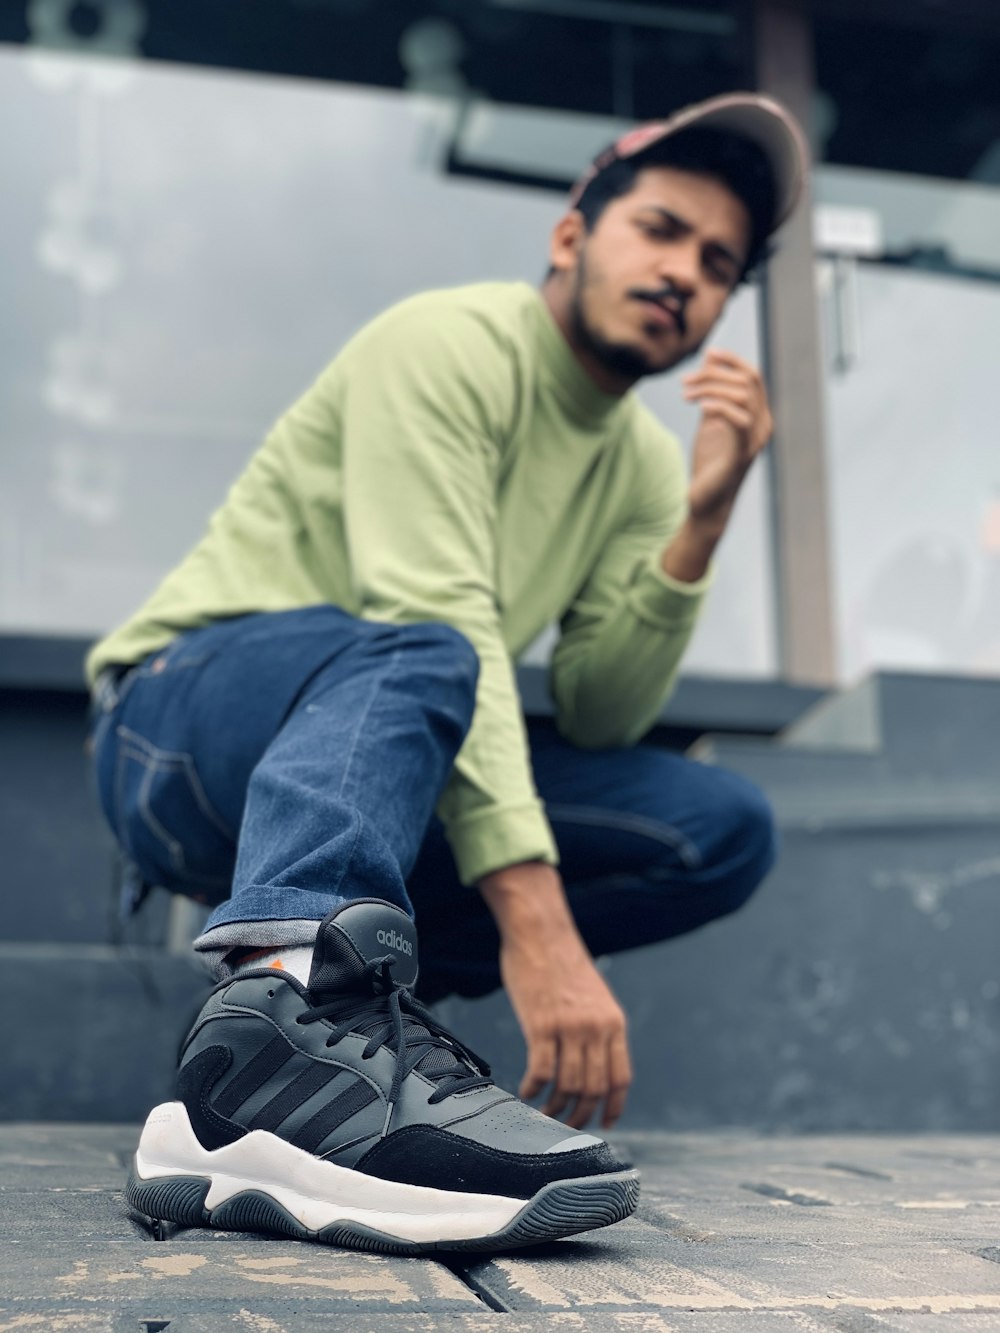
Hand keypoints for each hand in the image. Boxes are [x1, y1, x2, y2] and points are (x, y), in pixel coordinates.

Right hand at [479, 862, 631, 1129]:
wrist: (541, 932)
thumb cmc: (562, 962)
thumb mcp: (593, 996)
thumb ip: (597, 1028)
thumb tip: (591, 1064)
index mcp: (614, 1022)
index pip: (621, 1078)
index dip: (614, 1107)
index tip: (605, 1124)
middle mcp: (597, 1028)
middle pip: (594, 1089)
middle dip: (580, 1115)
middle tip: (566, 1126)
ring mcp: (570, 1027)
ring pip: (568, 1085)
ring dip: (556, 1108)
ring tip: (544, 1113)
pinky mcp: (541, 1024)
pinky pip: (541, 1071)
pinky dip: (534, 1089)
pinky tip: (526, 1092)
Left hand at [682, 347, 772, 534]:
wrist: (706, 504)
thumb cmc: (710, 464)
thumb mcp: (710, 422)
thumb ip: (713, 394)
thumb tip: (709, 360)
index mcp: (758, 416)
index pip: (753, 376)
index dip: (732, 360)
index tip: (707, 353)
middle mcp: (763, 425)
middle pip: (748, 381)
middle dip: (714, 374)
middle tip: (685, 381)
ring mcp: (756, 440)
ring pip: (744, 395)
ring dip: (711, 388)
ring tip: (685, 394)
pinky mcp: (742, 454)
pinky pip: (738, 420)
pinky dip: (718, 406)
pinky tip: (698, 406)